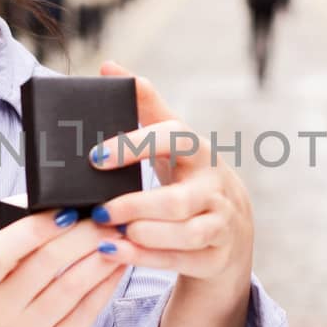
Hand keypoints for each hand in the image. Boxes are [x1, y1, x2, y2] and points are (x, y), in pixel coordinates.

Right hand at [0, 209, 131, 326]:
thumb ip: (15, 257)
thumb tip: (63, 214)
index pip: (0, 251)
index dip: (35, 227)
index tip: (67, 210)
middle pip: (45, 264)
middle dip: (83, 236)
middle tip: (108, 219)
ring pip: (71, 288)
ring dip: (101, 258)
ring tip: (119, 240)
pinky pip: (84, 314)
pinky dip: (104, 287)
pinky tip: (116, 269)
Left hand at [87, 61, 254, 288]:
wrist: (231, 227)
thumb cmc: (189, 176)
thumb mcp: (172, 141)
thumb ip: (144, 105)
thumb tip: (108, 66)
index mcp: (199, 151)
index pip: (172, 139)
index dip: (134, 146)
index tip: (94, 158)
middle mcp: (214, 186)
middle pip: (176, 200)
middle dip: (135, 205)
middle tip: (98, 210)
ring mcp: (219, 224)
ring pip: (183, 234)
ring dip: (142, 235)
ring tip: (106, 234)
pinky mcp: (215, 256)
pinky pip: (181, 260)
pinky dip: (147, 259)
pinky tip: (116, 252)